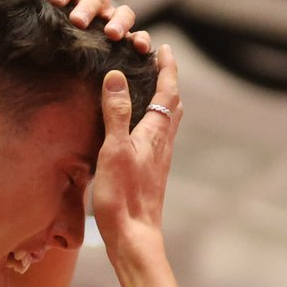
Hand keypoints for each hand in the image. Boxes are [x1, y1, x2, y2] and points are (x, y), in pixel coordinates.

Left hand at [49, 0, 151, 51]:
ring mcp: (116, 21)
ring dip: (119, 21)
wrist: (77, 65)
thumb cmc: (59, 35)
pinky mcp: (131, 40)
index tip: (54, 0)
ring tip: (112, 34)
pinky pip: (141, 35)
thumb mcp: (46, 16)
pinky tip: (140, 48)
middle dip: (88, 8)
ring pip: (124, 11)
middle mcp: (98, 5)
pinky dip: (142, 39)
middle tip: (78, 21)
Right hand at [91, 43, 182, 254]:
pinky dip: (152, 122)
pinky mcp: (151, 174)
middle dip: (167, 82)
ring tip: (150, 91)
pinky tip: (139, 131)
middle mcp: (162, 144)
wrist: (134, 238)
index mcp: (155, 134)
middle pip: (172, 105)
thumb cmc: (123, 197)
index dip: (167, 68)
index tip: (164, 48)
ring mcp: (158, 161)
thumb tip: (116, 76)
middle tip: (158, 65)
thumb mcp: (114, 150)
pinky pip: (157, 138)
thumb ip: (115, 113)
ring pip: (167, 123)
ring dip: (162, 102)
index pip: (167, 91)